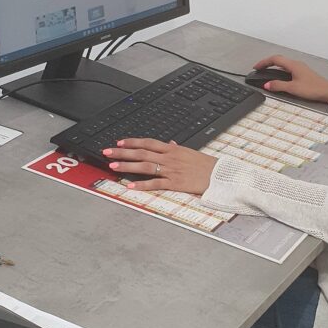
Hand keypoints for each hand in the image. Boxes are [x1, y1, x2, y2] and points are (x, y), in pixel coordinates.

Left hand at [102, 138, 216, 193]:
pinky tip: (131, 186)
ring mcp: (171, 170)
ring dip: (128, 166)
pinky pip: (156, 183)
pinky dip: (142, 185)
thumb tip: (168, 143)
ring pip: (145, 166)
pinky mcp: (175, 183)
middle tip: (107, 152)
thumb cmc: (206, 165)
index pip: (148, 142)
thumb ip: (176, 148)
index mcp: (172, 149)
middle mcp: (169, 158)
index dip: (132, 142)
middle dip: (122, 152)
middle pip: (141, 152)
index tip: (119, 142)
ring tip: (113, 166)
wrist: (219, 175)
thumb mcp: (189, 153)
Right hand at [252, 55, 327, 103]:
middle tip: (259, 69)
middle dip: (267, 63)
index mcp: (293, 65)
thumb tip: (267, 84)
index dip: (264, 62)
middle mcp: (297, 64)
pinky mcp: (303, 74)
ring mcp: (300, 68)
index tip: (256, 67)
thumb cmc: (314, 88)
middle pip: (279, 60)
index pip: (275, 59)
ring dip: (274, 67)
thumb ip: (278, 85)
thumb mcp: (293, 88)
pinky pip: (288, 69)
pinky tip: (279, 78)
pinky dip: (280, 71)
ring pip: (284, 64)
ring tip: (267, 73)